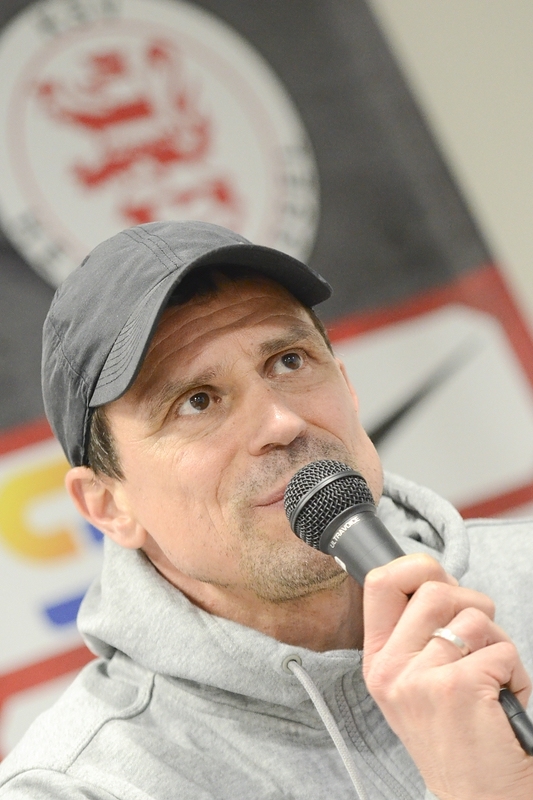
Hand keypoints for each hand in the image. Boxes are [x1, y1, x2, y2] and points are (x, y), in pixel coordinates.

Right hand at [362, 553, 532, 799]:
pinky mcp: (459, 687)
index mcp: (378, 662)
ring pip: (475, 617)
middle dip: (473, 604)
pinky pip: (502, 649)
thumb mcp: (415, 685)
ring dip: (498, 644)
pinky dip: (517, 673)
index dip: (416, 567)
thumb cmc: (457, 739)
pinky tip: (504, 700)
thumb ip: (416, 635)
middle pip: (436, 590)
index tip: (441, 583)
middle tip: (479, 638)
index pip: (379, 582)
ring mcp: (422, 678)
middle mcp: (391, 669)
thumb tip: (440, 583)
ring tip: (493, 680)